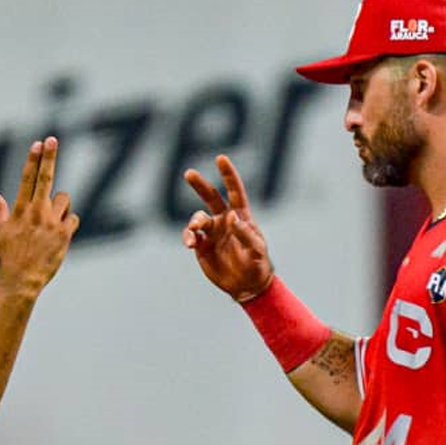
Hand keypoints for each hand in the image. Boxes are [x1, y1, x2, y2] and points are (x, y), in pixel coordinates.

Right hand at [0, 137, 78, 297]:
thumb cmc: (7, 256)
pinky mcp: (64, 235)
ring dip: (60, 205)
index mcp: (20, 210)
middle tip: (52, 139)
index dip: (32, 159)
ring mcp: (51, 223)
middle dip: (48, 157)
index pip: (26, 179)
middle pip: (45, 178)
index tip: (37, 144)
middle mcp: (36, 213)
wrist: (22, 279)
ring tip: (51, 221)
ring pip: (64, 199)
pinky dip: (68, 222)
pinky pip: (73, 218)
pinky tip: (60, 233)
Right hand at [181, 155, 272, 301]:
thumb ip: (245, 234)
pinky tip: (190, 244)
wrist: (246, 286)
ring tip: (195, 232)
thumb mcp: (257, 250)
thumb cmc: (257, 265)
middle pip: (210, 198)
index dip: (228, 175)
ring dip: (194, 222)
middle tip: (189, 173)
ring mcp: (212, 233)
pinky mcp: (202, 247)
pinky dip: (188, 237)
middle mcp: (224, 221)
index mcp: (240, 217)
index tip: (220, 158)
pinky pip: (190, 236)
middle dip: (200, 185)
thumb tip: (231, 217)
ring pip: (198, 219)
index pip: (234, 191)